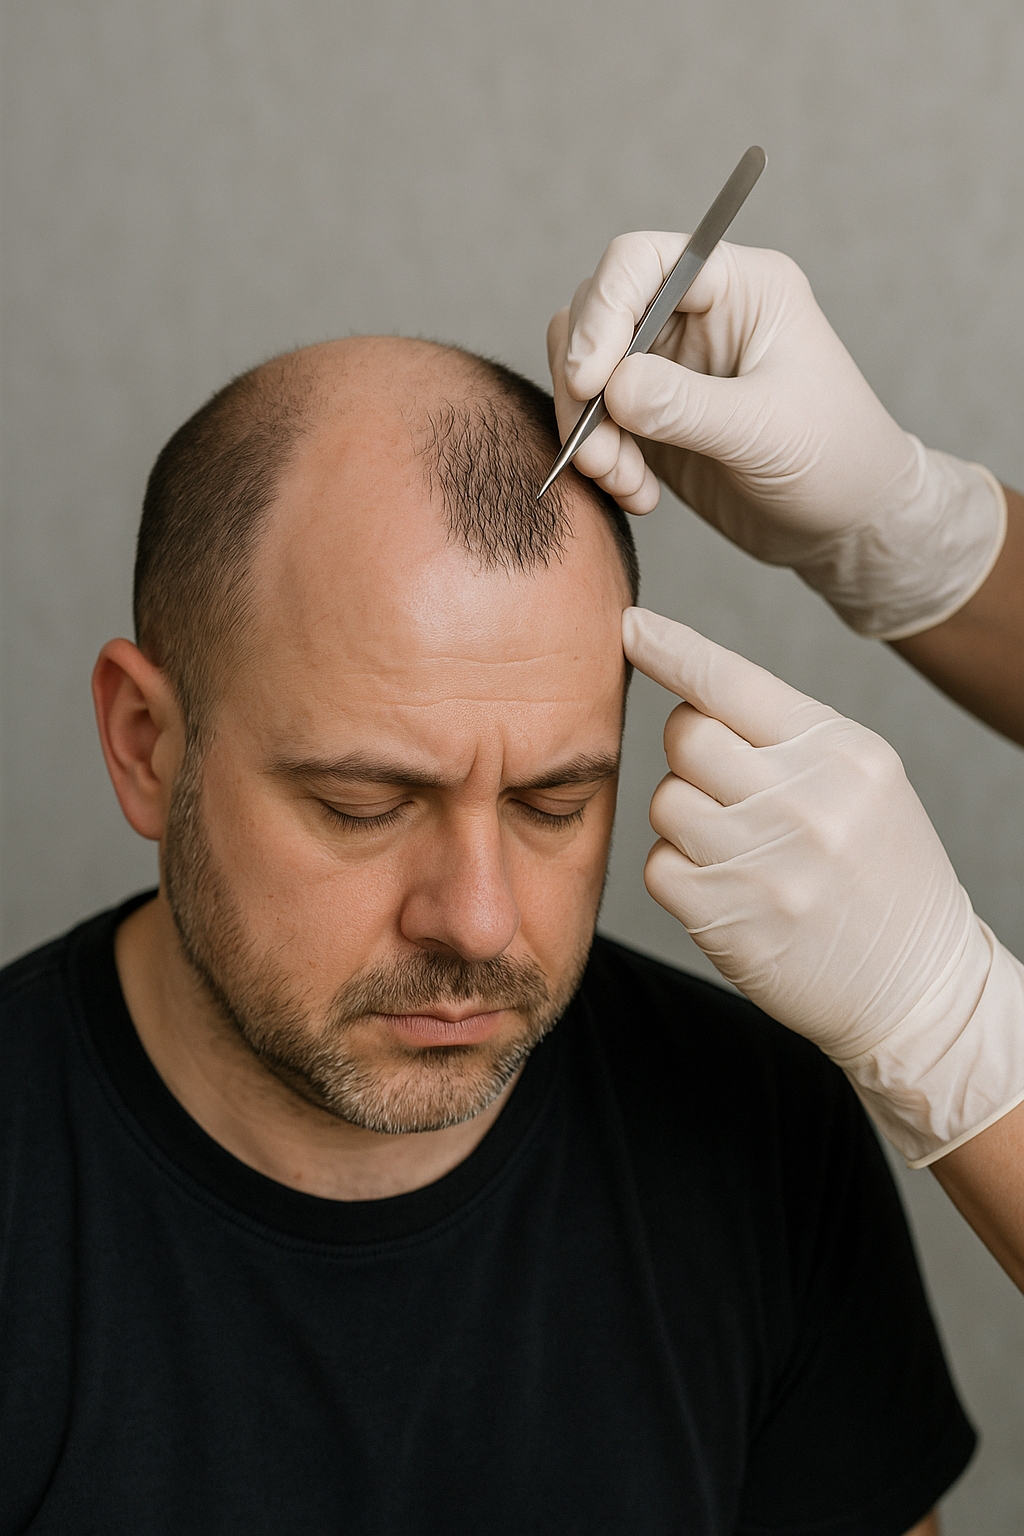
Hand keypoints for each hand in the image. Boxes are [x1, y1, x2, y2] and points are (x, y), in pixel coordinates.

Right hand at [548, 237, 1003, 637]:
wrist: (847, 525)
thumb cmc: (835, 459)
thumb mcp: (763, 429)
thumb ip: (685, 405)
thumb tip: (611, 388)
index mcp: (738, 286)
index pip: (639, 261)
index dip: (601, 313)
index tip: (589, 381)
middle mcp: (697, 315)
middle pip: (597, 315)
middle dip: (584, 385)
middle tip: (595, 451)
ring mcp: (671, 367)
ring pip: (587, 372)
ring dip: (588, 429)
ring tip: (620, 479)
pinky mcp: (655, 418)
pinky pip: (597, 423)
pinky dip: (601, 460)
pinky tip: (639, 495)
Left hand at [623, 605, 1023, 1164]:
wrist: (916, 985)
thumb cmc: (884, 873)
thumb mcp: (864, 782)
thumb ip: (790, 736)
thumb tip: (693, 693)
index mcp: (841, 752)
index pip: (733, 680)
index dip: (672, 648)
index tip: (631, 626)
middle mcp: (802, 798)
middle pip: (684, 736)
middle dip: (691, 754)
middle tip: (731, 788)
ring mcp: (760, 859)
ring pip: (665, 799)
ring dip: (687, 817)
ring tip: (743, 847)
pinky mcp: (722, 913)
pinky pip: (658, 864)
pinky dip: (681, 873)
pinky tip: (731, 888)